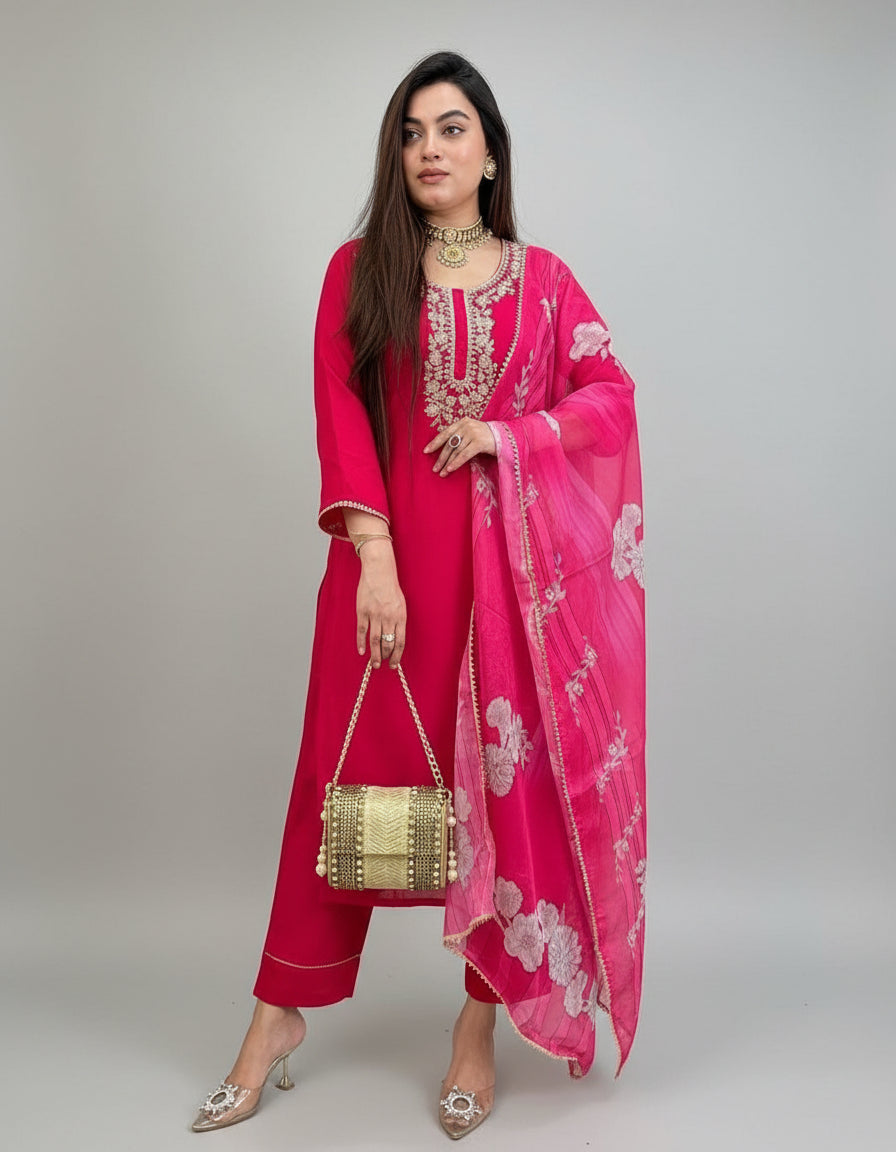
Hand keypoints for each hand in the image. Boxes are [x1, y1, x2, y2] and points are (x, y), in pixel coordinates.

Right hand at [355, 540, 406, 668]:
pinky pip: (362, 631)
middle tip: (382, 665)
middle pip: (387, 643)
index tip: (394, 663)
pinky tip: (362, 651)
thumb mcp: (401, 603)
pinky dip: (361, 643)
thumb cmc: (390, 587)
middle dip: (386, 657)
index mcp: (400, 615)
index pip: (400, 641)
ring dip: (375, 654)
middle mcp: (388, 617)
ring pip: (375, 640)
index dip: (397, 655)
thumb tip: (395, 638)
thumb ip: (398, 620)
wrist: (379, 570)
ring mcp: (374, 614)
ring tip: (374, 664)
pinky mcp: (362, 611)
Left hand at [423, 417, 496, 475]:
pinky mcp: (479, 442)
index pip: (445, 433)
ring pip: (456, 451)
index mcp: (463, 422)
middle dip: (441, 457)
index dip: (435, 442)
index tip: (426, 451)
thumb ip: (461, 436)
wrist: (507, 437)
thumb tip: (446, 450)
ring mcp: (473, 433)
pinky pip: (464, 455)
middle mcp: (466, 426)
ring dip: (447, 463)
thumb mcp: (473, 432)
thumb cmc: (488, 437)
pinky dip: (456, 463)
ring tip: (441, 472)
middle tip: (434, 468)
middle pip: (449, 443)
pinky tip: (450, 469)